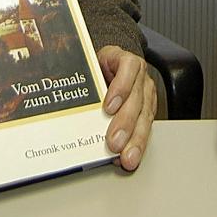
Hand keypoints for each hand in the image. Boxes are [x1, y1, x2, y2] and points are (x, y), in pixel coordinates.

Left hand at [97, 45, 155, 170]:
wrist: (111, 66)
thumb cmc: (98, 68)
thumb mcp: (90, 66)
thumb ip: (85, 80)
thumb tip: (67, 100)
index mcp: (122, 58)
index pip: (128, 67)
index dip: (120, 87)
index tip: (108, 106)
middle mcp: (139, 74)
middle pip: (136, 98)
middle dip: (125, 123)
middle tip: (114, 143)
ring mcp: (146, 92)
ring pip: (145, 115)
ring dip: (136, 139)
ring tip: (127, 157)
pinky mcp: (149, 108)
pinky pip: (146, 126)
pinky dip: (138, 143)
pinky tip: (131, 155)